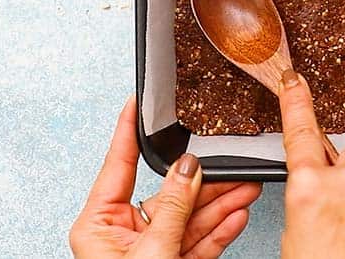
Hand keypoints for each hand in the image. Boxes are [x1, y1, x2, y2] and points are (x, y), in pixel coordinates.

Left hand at [70, 96, 261, 257]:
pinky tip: (236, 212)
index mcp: (98, 224)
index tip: (136, 101)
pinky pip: (197, 242)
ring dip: (220, 203)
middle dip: (203, 180)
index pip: (118, 165)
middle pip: (166, 194)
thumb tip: (189, 168)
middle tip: (229, 160)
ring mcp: (148, 252)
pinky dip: (219, 230)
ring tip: (246, 186)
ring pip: (188, 218)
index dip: (128, 130)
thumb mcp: (152, 253)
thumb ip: (174, 208)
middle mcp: (121, 235)